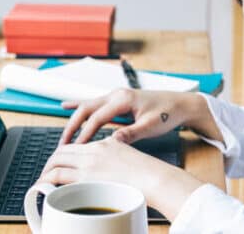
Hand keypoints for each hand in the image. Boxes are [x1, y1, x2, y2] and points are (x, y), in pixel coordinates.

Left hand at [39, 136, 202, 220]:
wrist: (155, 178)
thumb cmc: (148, 173)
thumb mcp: (130, 155)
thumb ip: (115, 154)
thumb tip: (110, 163)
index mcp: (106, 144)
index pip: (76, 145)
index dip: (62, 154)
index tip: (59, 163)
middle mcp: (95, 151)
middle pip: (62, 152)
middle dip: (50, 163)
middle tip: (46, 174)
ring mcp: (90, 164)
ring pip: (57, 164)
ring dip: (46, 173)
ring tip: (41, 183)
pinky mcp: (88, 178)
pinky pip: (60, 177)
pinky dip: (49, 182)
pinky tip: (47, 189)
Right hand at [59, 88, 201, 144]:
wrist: (180, 104)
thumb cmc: (167, 113)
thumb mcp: (151, 126)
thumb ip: (132, 133)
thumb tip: (113, 141)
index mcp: (124, 99)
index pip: (97, 117)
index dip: (85, 133)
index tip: (77, 148)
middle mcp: (117, 94)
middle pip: (86, 108)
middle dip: (73, 126)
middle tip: (63, 144)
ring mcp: (116, 95)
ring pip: (88, 106)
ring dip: (75, 120)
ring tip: (64, 137)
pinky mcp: (117, 100)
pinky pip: (94, 103)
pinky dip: (79, 106)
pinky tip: (65, 106)